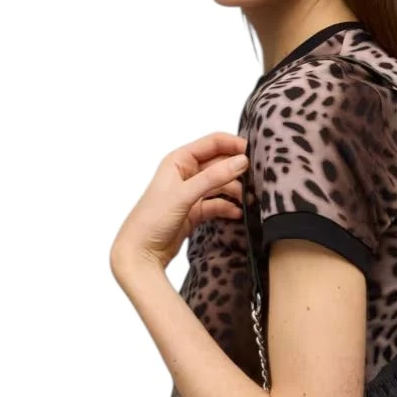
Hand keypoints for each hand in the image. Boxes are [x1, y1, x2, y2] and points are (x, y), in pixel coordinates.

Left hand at [110, 131, 248, 280]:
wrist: (139, 253)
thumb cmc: (151, 220)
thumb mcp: (184, 195)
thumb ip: (214, 177)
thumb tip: (242, 161)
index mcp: (179, 160)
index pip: (213, 143)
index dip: (235, 145)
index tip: (255, 154)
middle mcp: (186, 173)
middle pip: (220, 164)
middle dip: (238, 171)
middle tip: (257, 181)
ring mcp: (191, 193)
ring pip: (221, 185)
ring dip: (236, 191)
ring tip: (249, 201)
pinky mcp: (194, 211)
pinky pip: (217, 204)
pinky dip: (228, 208)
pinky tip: (237, 214)